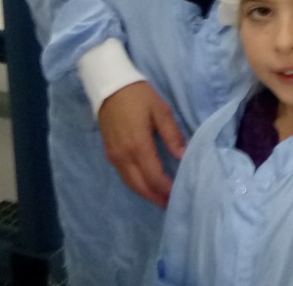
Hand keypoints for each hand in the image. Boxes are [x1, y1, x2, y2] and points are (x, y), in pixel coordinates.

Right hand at [97, 81, 185, 208]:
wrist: (110, 87)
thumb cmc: (139, 96)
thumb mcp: (161, 110)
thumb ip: (172, 134)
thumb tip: (183, 155)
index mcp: (138, 145)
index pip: (153, 176)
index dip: (166, 188)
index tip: (179, 194)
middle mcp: (123, 156)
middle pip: (140, 185)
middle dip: (155, 197)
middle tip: (171, 204)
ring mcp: (114, 156)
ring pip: (130, 183)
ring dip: (145, 193)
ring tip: (160, 199)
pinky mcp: (109, 153)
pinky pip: (123, 175)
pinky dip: (135, 184)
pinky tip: (145, 185)